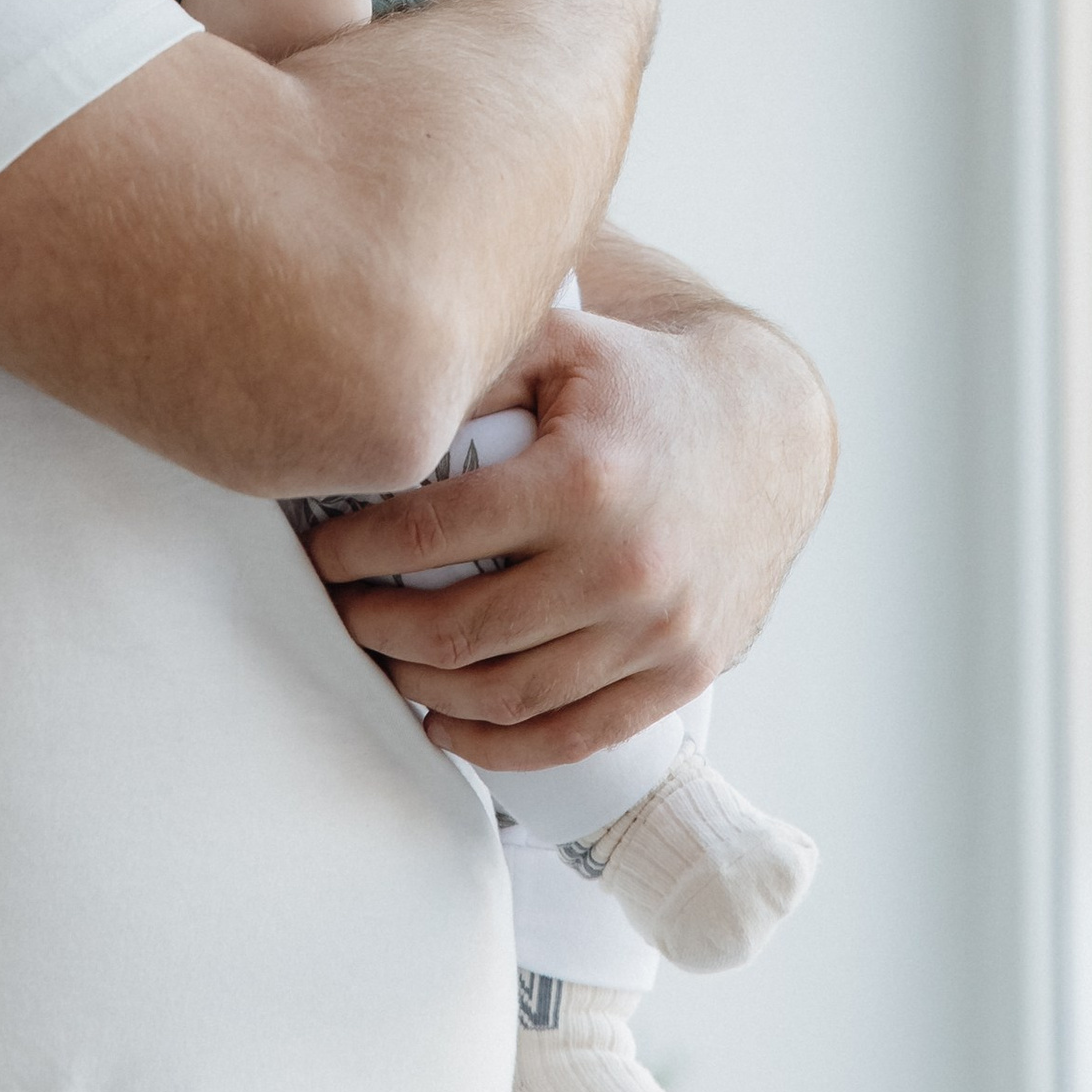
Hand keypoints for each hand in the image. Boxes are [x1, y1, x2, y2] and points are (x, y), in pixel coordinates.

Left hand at [301, 289, 832, 770]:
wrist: (768, 435)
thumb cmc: (641, 385)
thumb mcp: (559, 344)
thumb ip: (471, 373)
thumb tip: (372, 417)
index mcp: (582, 480)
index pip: (431, 534)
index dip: (356, 552)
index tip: (323, 554)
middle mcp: (623, 564)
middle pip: (460, 630)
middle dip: (378, 627)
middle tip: (342, 613)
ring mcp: (659, 630)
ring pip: (510, 695)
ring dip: (427, 690)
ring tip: (386, 661)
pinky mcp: (683, 673)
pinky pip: (575, 736)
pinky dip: (500, 747)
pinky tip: (447, 724)